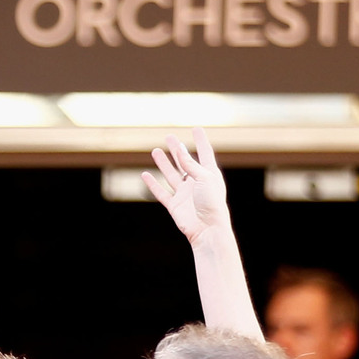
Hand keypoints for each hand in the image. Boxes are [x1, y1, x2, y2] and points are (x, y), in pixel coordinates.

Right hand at [143, 127, 229, 243]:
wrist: (207, 229)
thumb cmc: (212, 203)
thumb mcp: (203, 178)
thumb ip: (190, 164)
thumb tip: (180, 150)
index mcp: (209, 174)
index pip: (205, 153)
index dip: (200, 141)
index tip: (196, 128)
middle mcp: (196, 182)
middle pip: (185, 162)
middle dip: (177, 149)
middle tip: (169, 137)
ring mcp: (184, 194)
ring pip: (171, 175)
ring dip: (164, 163)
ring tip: (155, 151)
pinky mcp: (174, 205)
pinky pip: (161, 192)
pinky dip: (152, 184)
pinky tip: (145, 175)